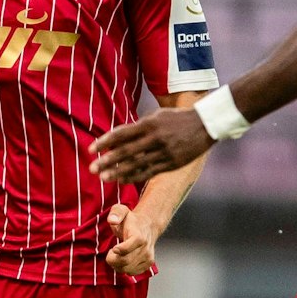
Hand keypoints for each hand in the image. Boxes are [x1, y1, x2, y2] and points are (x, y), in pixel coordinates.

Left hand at [88, 107, 214, 183]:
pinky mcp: (171, 163)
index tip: (91, 149)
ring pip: (136, 165)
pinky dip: (133, 177)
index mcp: (149, 124)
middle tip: (91, 168)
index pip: (121, 134)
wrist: (205, 125)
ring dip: (117, 172)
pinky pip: (148, 172)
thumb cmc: (177, 119)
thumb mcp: (157, 116)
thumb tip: (118, 137)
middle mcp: (155, 138)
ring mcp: (164, 152)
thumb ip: (138, 127)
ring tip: (103, 178)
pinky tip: (121, 180)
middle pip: (126, 151)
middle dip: (107, 161)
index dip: (105, 142)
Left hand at [103, 203, 159, 275]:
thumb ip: (116, 213)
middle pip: (125, 261)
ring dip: (117, 265)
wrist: (148, 226)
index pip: (127, 249)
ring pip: (128, 269)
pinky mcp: (148, 263)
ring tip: (117, 256)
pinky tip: (124, 260)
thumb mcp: (121, 210)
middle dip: (113, 259)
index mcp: (138, 236)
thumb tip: (112, 220)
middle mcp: (145, 248)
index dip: (118, 251)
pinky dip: (125, 268)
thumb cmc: (132, 220)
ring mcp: (148, 257)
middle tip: (110, 253)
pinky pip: (132, 272)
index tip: (113, 248)